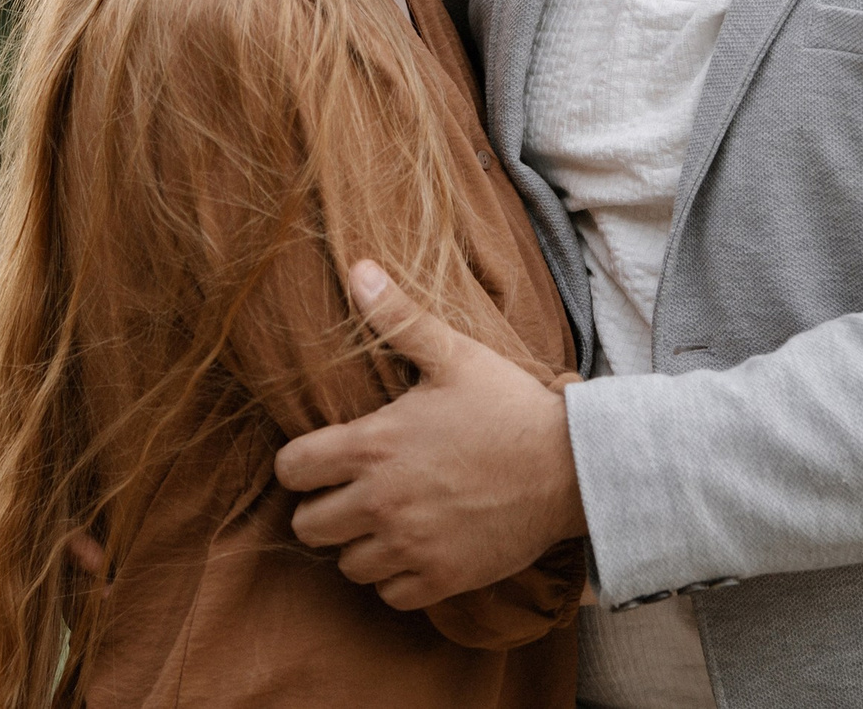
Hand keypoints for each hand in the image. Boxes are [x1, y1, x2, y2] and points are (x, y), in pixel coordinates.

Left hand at [273, 261, 588, 609]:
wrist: (572, 467)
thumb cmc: (509, 406)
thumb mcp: (453, 354)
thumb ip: (398, 317)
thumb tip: (357, 267)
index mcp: (373, 445)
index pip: (290, 470)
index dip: (300, 463)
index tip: (323, 458)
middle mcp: (381, 501)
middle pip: (307, 526)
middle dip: (324, 508)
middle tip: (352, 491)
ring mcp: (411, 545)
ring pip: (346, 565)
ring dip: (360, 544)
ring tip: (387, 519)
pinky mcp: (442, 578)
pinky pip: (390, 595)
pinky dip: (397, 577)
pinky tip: (417, 547)